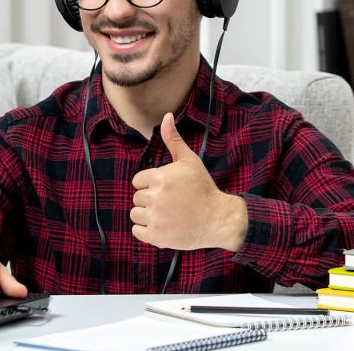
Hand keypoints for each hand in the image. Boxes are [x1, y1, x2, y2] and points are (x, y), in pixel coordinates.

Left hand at [129, 113, 247, 251]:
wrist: (218, 218)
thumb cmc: (203, 188)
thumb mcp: (189, 160)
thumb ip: (173, 139)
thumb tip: (166, 115)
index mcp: (160, 178)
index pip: (137, 180)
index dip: (151, 183)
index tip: (167, 188)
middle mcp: (155, 198)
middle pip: (137, 197)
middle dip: (150, 199)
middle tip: (170, 202)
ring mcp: (156, 219)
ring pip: (135, 214)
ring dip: (146, 215)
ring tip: (166, 214)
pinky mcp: (157, 237)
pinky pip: (137, 231)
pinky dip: (146, 230)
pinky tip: (162, 225)